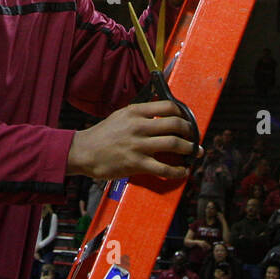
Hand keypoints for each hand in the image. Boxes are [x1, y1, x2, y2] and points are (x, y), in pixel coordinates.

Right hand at [67, 101, 198, 180]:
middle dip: (191, 131)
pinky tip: (183, 171)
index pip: (168, 107)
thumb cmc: (103, 134)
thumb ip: (141, 112)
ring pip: (174, 144)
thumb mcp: (121, 115)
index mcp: (136, 112)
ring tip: (195, 152)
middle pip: (175, 124)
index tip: (187, 119)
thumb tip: (162, 110)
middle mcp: (139, 126)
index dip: (183, 113)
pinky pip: (164, 168)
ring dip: (190, 149)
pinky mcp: (136, 164)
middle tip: (195, 136)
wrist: (84, 152)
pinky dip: (177, 171)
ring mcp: (138, 145)